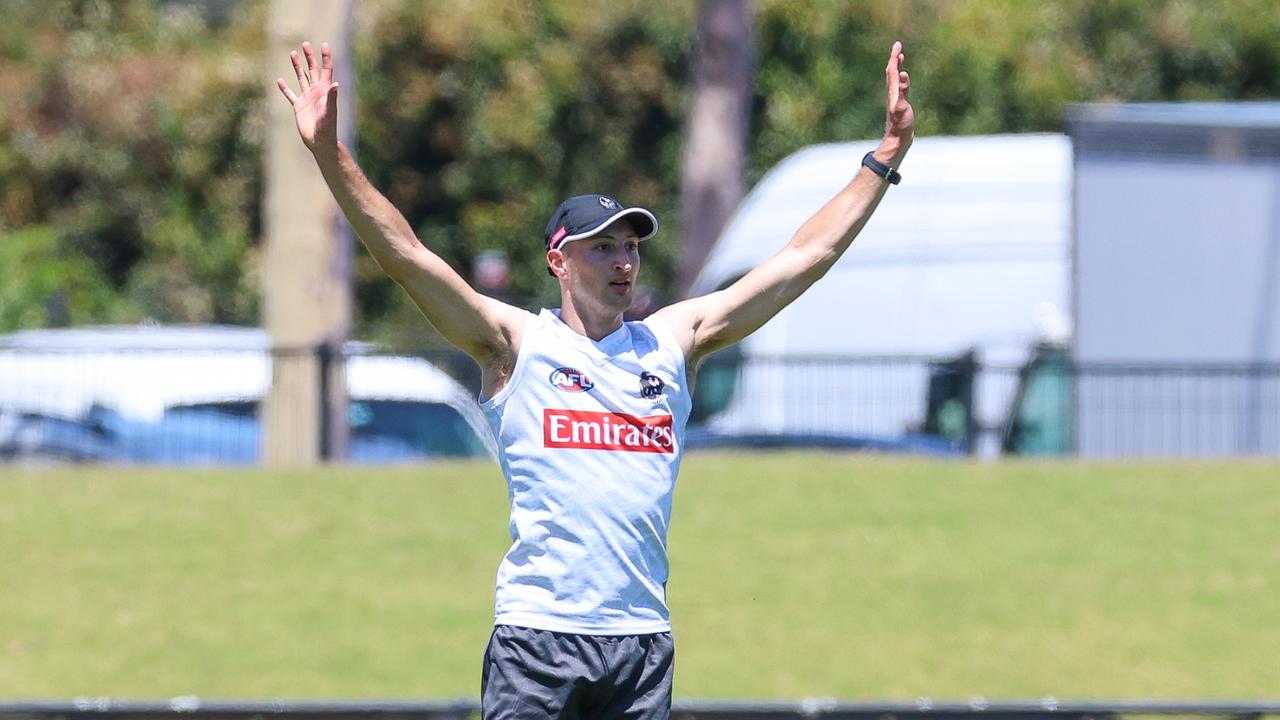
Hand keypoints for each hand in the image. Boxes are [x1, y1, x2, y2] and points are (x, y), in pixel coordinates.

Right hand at [276, 41, 338, 155]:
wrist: (320, 142)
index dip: (325, 57)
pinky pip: (290, 95)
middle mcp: (316, 92)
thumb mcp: (329, 112)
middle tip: (305, 43)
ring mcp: (307, 98)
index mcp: (325, 91)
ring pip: (301, 78)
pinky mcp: (298, 107)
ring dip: (297, 66)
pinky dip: (285, 88)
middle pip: (312, 70)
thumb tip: (335, 83)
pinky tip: (279, 80)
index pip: (326, 70)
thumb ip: (332, 97)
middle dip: (309, 57)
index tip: (324, 45)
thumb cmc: (327, 128)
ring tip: (292, 53)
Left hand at [880, 41, 914, 161]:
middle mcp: (892, 93)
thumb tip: (902, 75)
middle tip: (898, 46)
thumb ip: (902, 92)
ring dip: (896, 66)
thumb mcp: (901, 108)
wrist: (897, 138)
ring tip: (900, 57)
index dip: (894, 57)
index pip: (892, 70)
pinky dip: (900, 77)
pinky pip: (899, 85)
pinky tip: (903, 76)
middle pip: (891, 72)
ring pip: (894, 78)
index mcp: (893, 92)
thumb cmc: (900, 125)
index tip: (897, 45)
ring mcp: (895, 98)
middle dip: (894, 58)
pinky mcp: (899, 103)